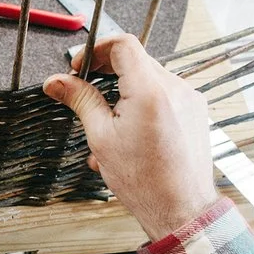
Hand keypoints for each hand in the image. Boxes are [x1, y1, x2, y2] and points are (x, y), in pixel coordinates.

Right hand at [44, 34, 220, 240]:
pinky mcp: (195, 111)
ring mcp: (189, 99)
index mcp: (150, 91)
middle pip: (136, 60)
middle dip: (107, 70)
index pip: (123, 44)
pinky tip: (128, 129)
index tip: (80, 66)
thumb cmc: (145, 182)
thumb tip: (57, 82)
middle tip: (86, 88)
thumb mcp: (101, 138)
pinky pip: (164, 94)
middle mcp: (175, 88)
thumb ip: (81, 101)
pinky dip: (143, 102)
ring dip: (125, 89)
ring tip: (106, 119)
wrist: (181, 209)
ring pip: (150, 77)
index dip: (96, 49)